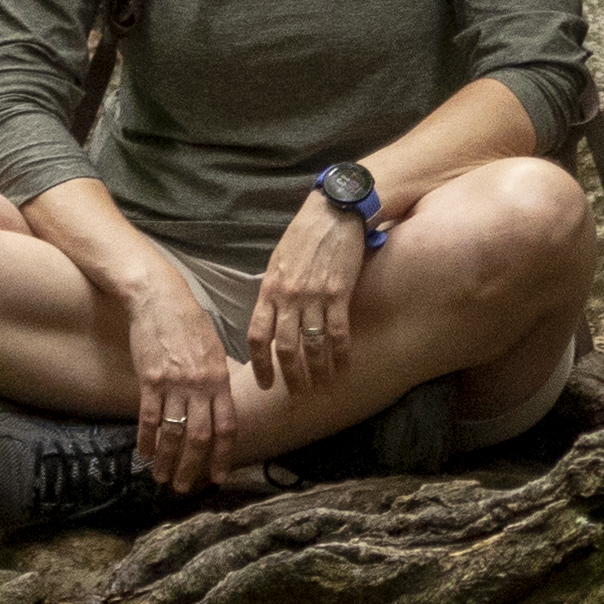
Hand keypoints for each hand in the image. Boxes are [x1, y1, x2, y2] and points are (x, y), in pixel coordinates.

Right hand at [127, 281, 246, 491]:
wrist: (159, 299)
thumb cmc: (189, 322)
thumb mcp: (214, 349)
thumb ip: (218, 380)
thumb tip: (220, 406)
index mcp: (220, 379)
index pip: (226, 426)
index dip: (223, 455)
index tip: (218, 477)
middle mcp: (200, 386)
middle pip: (200, 437)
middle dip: (193, 467)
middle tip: (185, 487)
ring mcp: (174, 384)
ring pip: (174, 433)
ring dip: (168, 461)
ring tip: (162, 478)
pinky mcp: (150, 380)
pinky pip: (149, 418)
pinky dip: (146, 440)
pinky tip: (144, 454)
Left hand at [250, 193, 366, 395]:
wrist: (334, 210)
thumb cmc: (305, 233)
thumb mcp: (279, 260)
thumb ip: (273, 290)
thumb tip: (269, 316)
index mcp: (270, 289)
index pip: (258, 336)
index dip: (261, 365)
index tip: (265, 384)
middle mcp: (289, 297)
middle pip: (285, 348)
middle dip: (290, 376)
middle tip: (297, 393)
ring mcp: (314, 296)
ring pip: (312, 345)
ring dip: (317, 370)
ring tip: (322, 386)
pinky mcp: (339, 292)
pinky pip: (339, 331)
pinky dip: (341, 353)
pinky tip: (345, 366)